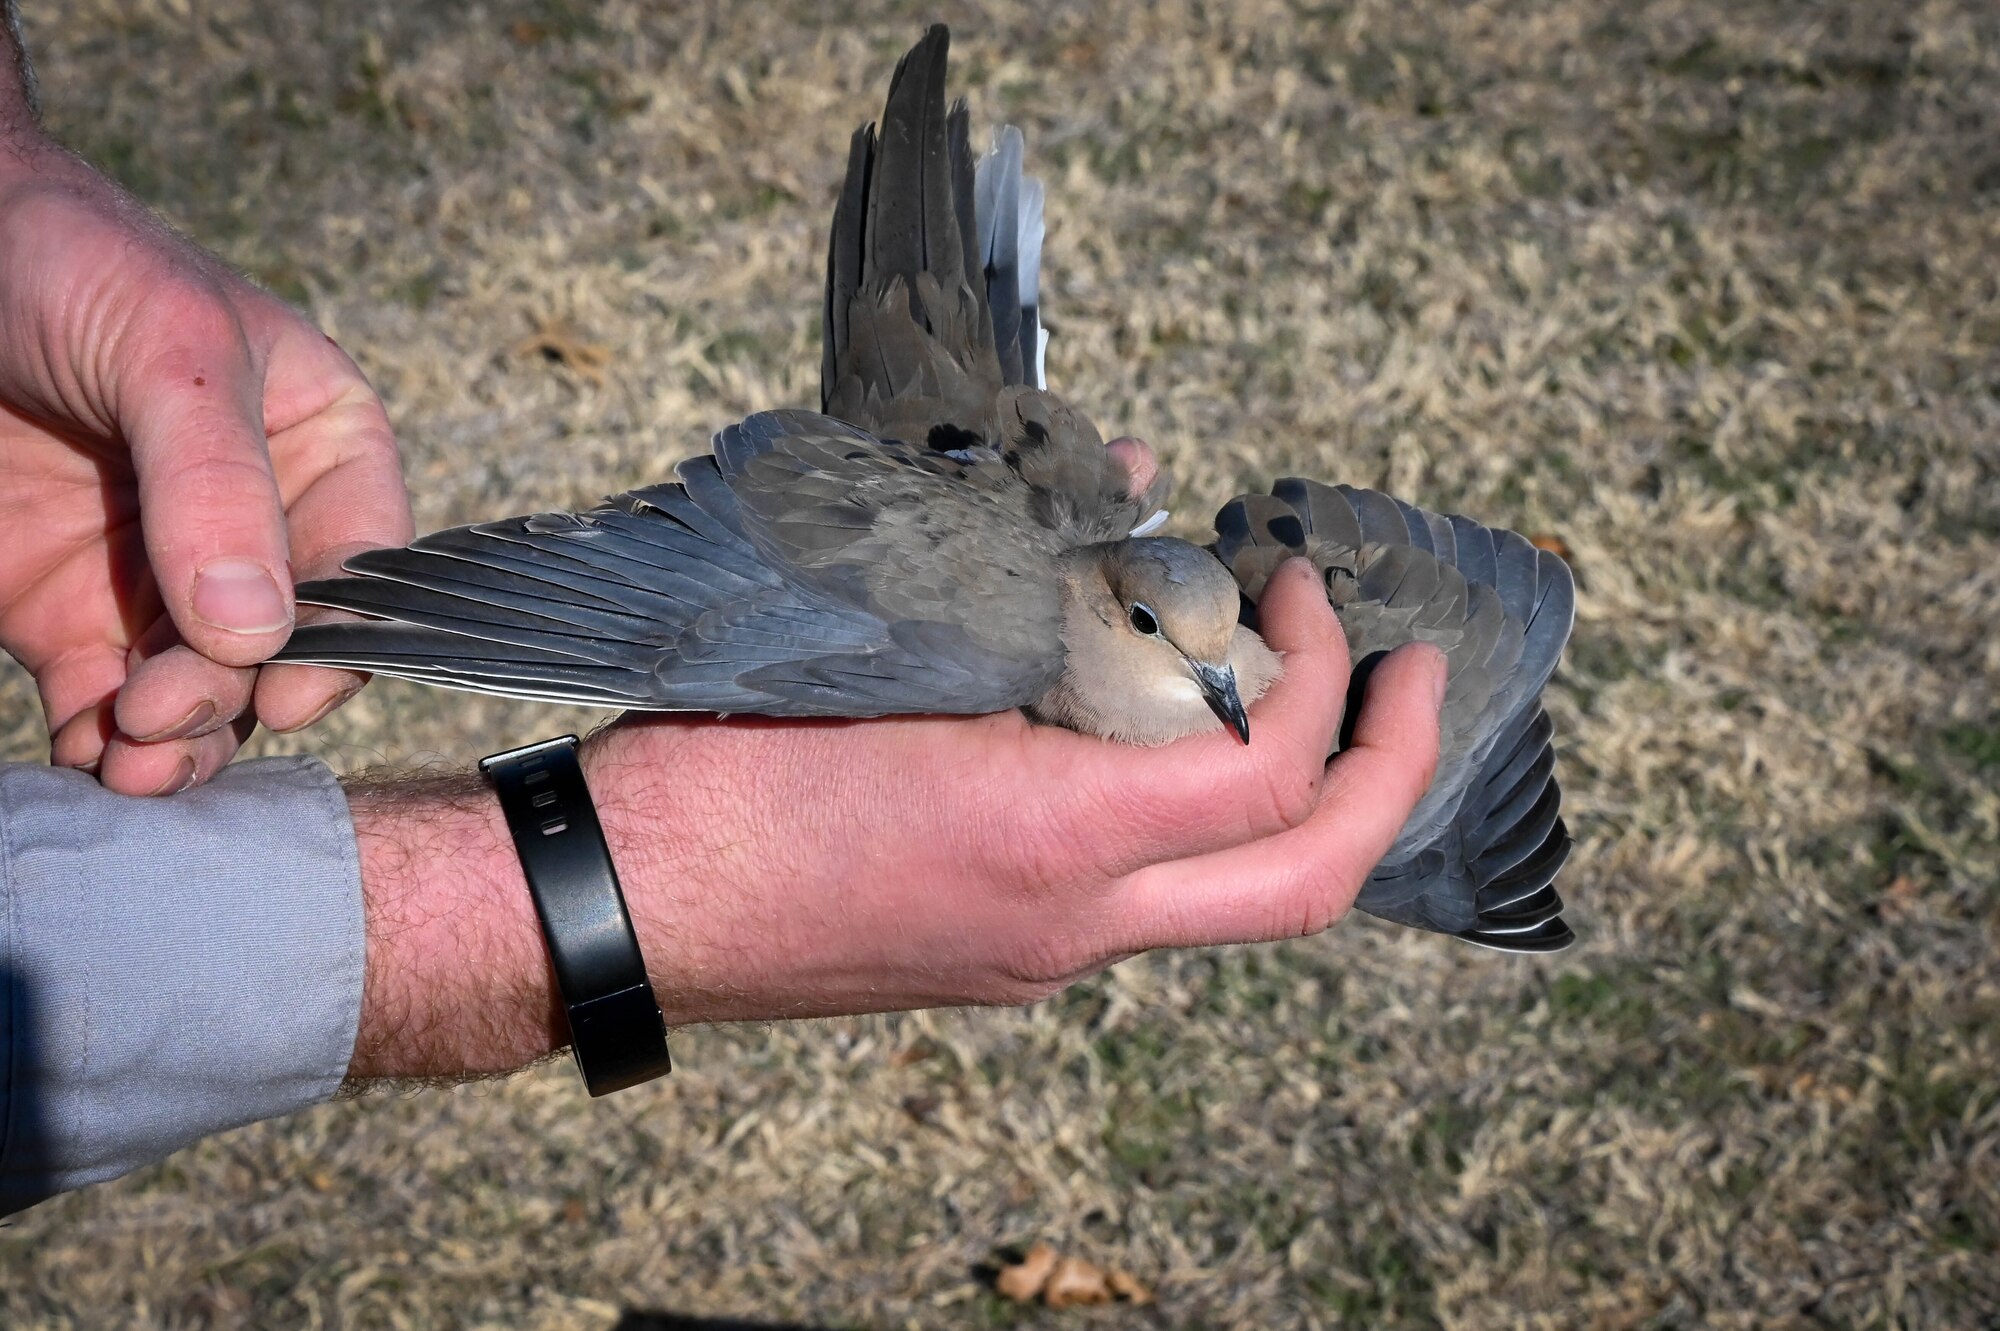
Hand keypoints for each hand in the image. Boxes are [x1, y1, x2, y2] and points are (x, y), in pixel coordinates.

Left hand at [0, 135, 412, 793]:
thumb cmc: (78, 265)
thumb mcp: (172, 352)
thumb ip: (217, 485)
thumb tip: (256, 630)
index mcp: (324, 452)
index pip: (365, 568)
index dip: (340, 639)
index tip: (283, 688)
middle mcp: (260, 529)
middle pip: (280, 647)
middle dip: (230, 693)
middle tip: (159, 712)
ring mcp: (165, 577)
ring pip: (203, 692)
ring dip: (174, 739)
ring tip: (127, 759)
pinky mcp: (74, 615)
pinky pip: (105, 702)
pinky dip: (101, 742)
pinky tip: (88, 753)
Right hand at [344, 559, 1445, 1077]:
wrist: (622, 908)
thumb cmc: (721, 770)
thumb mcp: (880, 649)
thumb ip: (1026, 578)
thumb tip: (1133, 487)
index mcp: (1049, 838)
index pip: (1261, 769)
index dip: (1311, 668)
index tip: (1290, 584)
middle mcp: (1073, 923)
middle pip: (1306, 880)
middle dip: (1389, 771)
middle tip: (1409, 672)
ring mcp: (1045, 959)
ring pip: (1237, 903)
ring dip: (1301, 800)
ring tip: (1300, 690)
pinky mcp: (1009, 962)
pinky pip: (1152, 900)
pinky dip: (1197, 816)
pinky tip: (1164, 736)